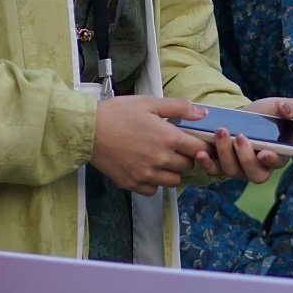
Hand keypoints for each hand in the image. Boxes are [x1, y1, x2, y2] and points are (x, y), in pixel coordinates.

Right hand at [90, 96, 212, 193]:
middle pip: (188, 166)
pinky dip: (154, 182)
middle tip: (173, 147)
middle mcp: (161, 159)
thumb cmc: (118, 113)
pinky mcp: (133, 184)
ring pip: (173, 181)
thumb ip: (180, 108)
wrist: (88, 130)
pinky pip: (154, 190)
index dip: (200, 146)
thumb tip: (204, 114)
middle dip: (185, 157)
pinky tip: (146, 168)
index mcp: (168, 138)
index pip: (199, 149)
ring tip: (160, 158)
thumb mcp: (150, 103)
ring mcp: (147, 174)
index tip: (193, 142)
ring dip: (171, 171)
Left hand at [196, 98, 292, 181]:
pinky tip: (201, 153)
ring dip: (225, 153)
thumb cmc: (260, 115)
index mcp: (276, 154)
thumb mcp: (274, 107)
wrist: (238, 118)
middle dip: (245, 157)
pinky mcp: (220, 167)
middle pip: (255, 174)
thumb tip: (287, 110)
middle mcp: (258, 167)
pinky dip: (207, 164)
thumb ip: (288, 106)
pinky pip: (214, 171)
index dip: (271, 160)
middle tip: (239, 136)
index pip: (277, 163)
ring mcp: (239, 170)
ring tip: (220, 132)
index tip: (263, 153)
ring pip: (233, 171)